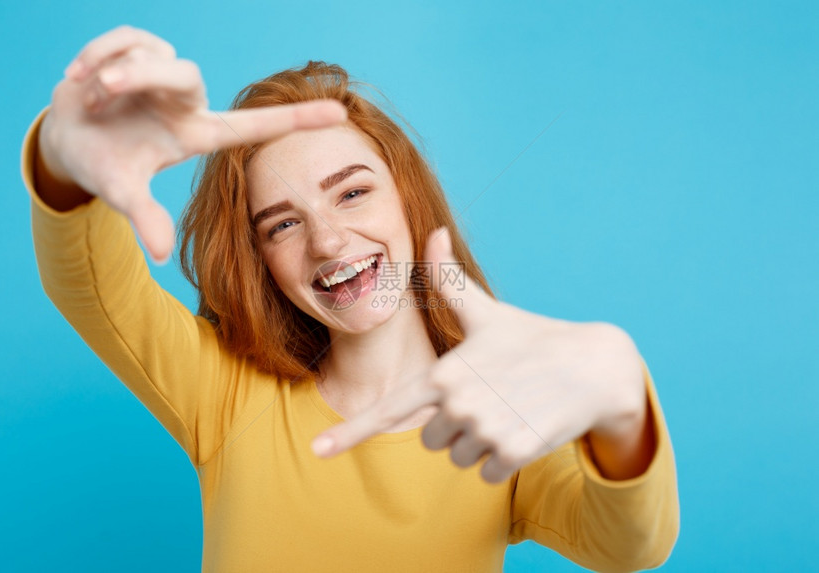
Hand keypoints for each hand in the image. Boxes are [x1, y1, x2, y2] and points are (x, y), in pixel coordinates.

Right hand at [38, 25, 345, 261]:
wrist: (66, 140)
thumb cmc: (104, 166)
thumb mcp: (122, 192)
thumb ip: (145, 218)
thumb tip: (161, 256)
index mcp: (194, 134)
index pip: (252, 125)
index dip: (295, 121)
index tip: (340, 113)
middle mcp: (187, 103)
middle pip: (183, 73)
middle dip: (137, 76)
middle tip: (102, 92)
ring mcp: (165, 74)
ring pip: (151, 54)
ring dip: (110, 73)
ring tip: (91, 98)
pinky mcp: (139, 50)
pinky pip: (125, 39)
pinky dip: (97, 54)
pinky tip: (79, 76)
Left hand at [311, 228, 647, 483]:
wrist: (595, 367)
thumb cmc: (531, 337)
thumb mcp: (486, 312)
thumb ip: (448, 279)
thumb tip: (434, 230)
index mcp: (444, 372)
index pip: (388, 409)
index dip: (349, 432)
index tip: (317, 451)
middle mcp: (459, 404)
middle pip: (430, 439)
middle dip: (452, 425)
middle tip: (488, 397)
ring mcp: (487, 429)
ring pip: (459, 458)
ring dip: (478, 443)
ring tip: (508, 409)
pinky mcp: (516, 452)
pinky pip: (487, 473)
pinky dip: (502, 459)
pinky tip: (523, 428)